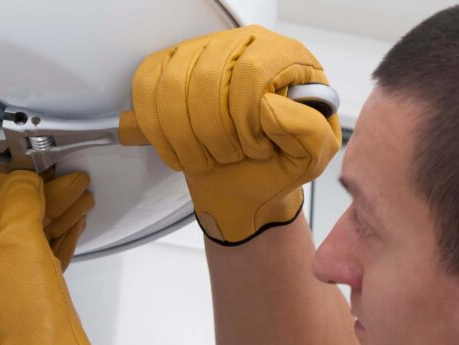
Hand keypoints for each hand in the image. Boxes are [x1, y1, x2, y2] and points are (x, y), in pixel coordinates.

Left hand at [0, 170, 110, 344]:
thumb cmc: (24, 313)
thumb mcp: (18, 243)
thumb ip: (18, 203)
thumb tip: (22, 180)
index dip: (9, 180)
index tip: (37, 169)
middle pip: (8, 215)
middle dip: (40, 194)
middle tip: (69, 181)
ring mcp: (7, 282)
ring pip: (30, 234)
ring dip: (55, 212)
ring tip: (81, 197)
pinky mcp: (32, 295)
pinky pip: (43, 255)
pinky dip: (59, 236)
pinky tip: (76, 222)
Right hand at [127, 25, 341, 244]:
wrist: (241, 185)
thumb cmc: (274, 168)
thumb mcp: (310, 158)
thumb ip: (308, 131)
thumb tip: (271, 106)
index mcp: (285, 58)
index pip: (251, 71)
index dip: (244, 119)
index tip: (253, 148)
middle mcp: (244, 45)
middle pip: (206, 76)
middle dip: (212, 132)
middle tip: (229, 156)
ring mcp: (203, 52)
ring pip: (172, 83)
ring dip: (184, 135)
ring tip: (205, 156)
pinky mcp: (170, 67)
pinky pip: (147, 85)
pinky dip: (157, 127)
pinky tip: (178, 146)